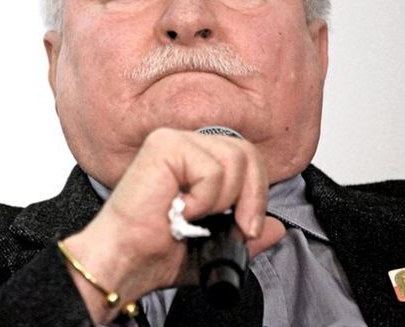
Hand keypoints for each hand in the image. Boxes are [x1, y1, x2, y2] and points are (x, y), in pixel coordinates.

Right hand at [62, 128, 285, 322]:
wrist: (126, 262)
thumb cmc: (154, 251)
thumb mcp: (214, 245)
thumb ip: (246, 234)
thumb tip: (278, 228)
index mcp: (193, 162)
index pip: (245, 157)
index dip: (256, 193)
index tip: (248, 227)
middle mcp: (183, 145)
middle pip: (246, 152)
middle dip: (252, 197)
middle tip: (239, 226)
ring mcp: (172, 142)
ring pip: (233, 160)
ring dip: (221, 200)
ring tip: (192, 215)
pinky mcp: (163, 146)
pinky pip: (211, 169)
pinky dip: (202, 198)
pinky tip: (178, 208)